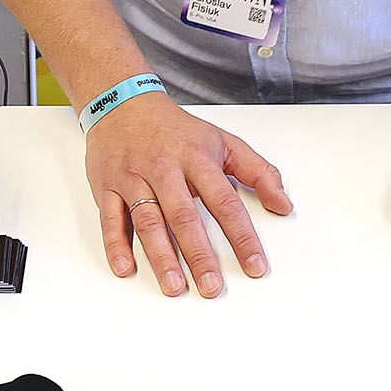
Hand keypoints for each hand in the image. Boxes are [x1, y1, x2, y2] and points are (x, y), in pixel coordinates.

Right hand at [85, 88, 290, 297]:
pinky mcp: (107, 186)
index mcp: (197, 158)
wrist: (122, 102)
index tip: (254, 265)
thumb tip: (284, 205)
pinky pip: (110, 218)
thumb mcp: (223, 141)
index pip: (225, 202)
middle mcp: (165, 169)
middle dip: (199, 255)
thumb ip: (258, 172)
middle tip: (211, 287)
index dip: (241, 236)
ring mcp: (133, 178)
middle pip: (184, 216)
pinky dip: (116, 244)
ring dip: (161, 256)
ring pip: (148, 220)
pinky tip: (126, 267)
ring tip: (174, 286)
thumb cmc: (176, 130)